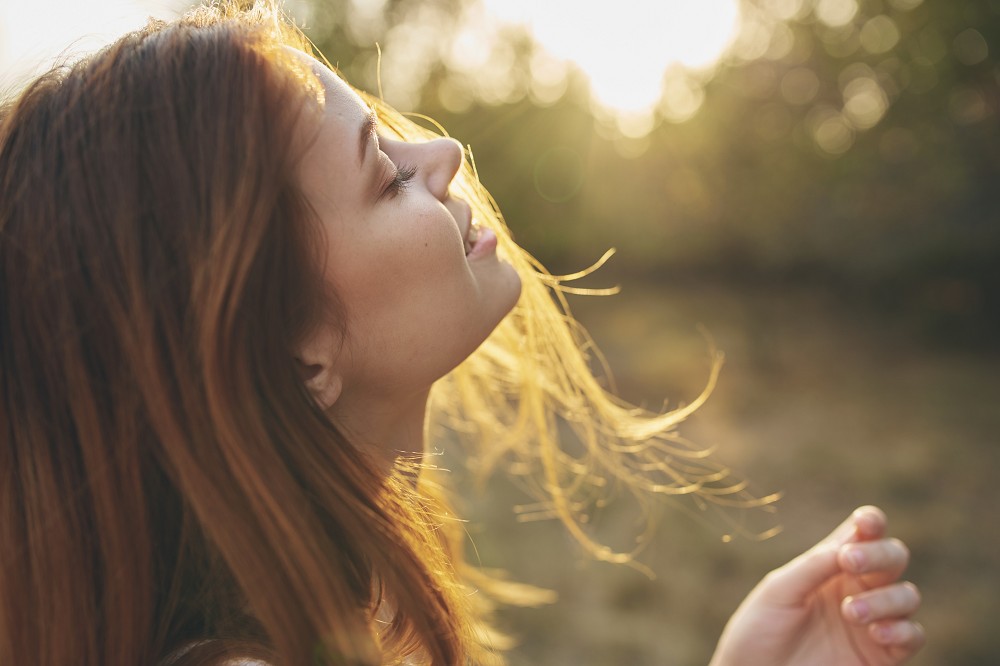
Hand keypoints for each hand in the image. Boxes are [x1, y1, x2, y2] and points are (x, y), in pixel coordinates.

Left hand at [710, 506, 923, 665]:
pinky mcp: (882, 655)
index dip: (871, 523)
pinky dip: (902, 630)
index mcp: (830, 565)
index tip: (865, 522)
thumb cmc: (760, 630)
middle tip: (849, 562)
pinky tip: (875, 633)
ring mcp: (873, 620)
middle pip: (893, 557)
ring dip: (885, 598)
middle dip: (879, 554)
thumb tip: (849, 545)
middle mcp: (857, 588)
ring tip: (850, 612)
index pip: (862, 535)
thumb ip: (814, 566)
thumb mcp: (779, 591)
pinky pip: (913, 635)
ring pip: (907, 595)